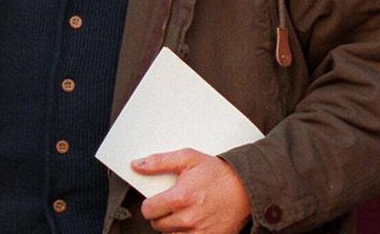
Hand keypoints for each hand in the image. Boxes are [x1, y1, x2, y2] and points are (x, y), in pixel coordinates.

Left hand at [135, 149, 251, 232]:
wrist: (247, 187)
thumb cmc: (218, 173)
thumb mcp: (187, 158)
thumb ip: (159, 162)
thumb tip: (137, 165)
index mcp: (180, 198)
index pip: (148, 210)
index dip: (150, 205)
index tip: (155, 202)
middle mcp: (189, 218)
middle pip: (157, 225)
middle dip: (161, 216)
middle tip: (171, 207)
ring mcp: (201, 232)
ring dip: (172, 228)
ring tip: (181, 216)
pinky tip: (190, 225)